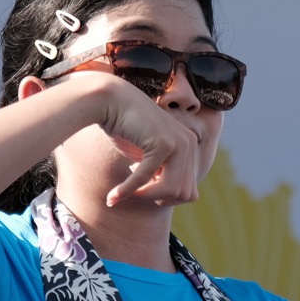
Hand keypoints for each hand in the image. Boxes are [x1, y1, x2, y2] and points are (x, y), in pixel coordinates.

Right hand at [99, 76, 212, 208]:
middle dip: (156, 200)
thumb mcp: (148, 156)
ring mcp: (179, 142)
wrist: (110, 100)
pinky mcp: (162, 143)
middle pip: (183, 194)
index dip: (166, 198)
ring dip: (143, 198)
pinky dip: (127, 191)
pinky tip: (112, 196)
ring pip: (169, 190)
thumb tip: (168, 200)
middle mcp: (189, 143)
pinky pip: (146, 178)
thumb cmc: (125, 127)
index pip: (189, 191)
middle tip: (133, 194)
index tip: (144, 189)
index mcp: (189, 146)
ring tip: (121, 195)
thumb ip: (162, 173)